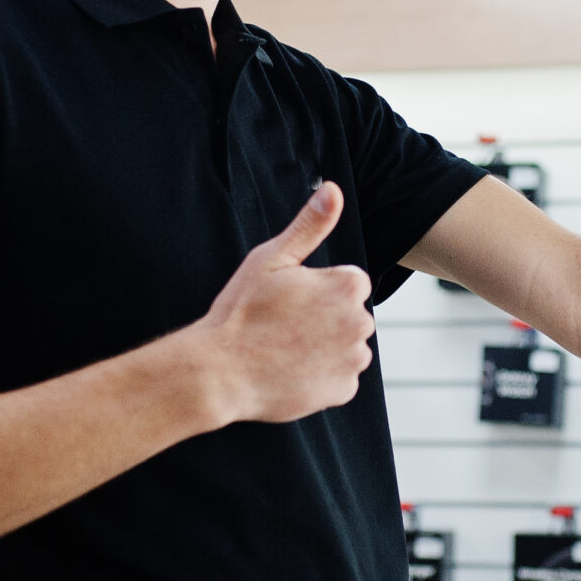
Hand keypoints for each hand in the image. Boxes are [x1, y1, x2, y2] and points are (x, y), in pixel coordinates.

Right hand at [190, 181, 374, 424]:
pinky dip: (320, 378)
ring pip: (346, 348)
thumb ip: (309, 225)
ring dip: (325, 349)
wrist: (219, 371)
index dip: (315, 291)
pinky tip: (291, 371)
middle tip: (283, 327)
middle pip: (349, 315)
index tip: (288, 301)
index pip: (346, 283)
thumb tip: (332, 190)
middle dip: (325, 319)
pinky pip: (339, 380)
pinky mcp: (343, 391)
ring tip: (285, 349)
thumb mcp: (271, 259)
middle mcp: (360, 322)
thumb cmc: (241, 312)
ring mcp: (353, 359)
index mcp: (348, 284)